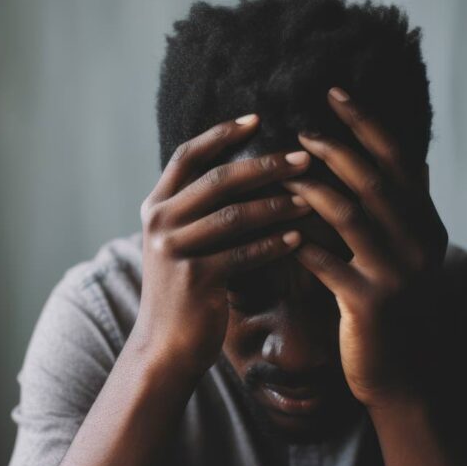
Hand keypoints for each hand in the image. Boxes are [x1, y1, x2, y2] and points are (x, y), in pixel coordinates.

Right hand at [133, 115, 312, 378]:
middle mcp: (159, 222)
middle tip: (304, 157)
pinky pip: (242, 253)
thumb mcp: (181, 243)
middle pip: (217, 180)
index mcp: (156, 206)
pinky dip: (273, 244)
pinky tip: (299, 238)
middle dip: (265, 166)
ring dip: (277, 204)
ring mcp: (174, 250)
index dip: (222, 134)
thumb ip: (199, 209)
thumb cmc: (184, 292)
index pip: (188, 155)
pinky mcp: (194, 279)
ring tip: (310, 197)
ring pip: (234, 215)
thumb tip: (247, 169)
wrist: (165, 347)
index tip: (259, 118)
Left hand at [280, 88, 449, 410]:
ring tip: (278, 171)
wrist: (400, 374)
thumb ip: (400, 209)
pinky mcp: (371, 303)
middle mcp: (420, 241)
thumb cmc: (388, 308)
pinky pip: (327, 262)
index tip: (334, 92)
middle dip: (335, 148)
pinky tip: (272, 228)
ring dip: (311, 188)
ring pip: (350, 215)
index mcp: (426, 223)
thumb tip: (407, 159)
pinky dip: (298, 241)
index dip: (367, 122)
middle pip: (375, 179)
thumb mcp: (403, 254)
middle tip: (297, 129)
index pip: (400, 158)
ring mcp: (398, 273)